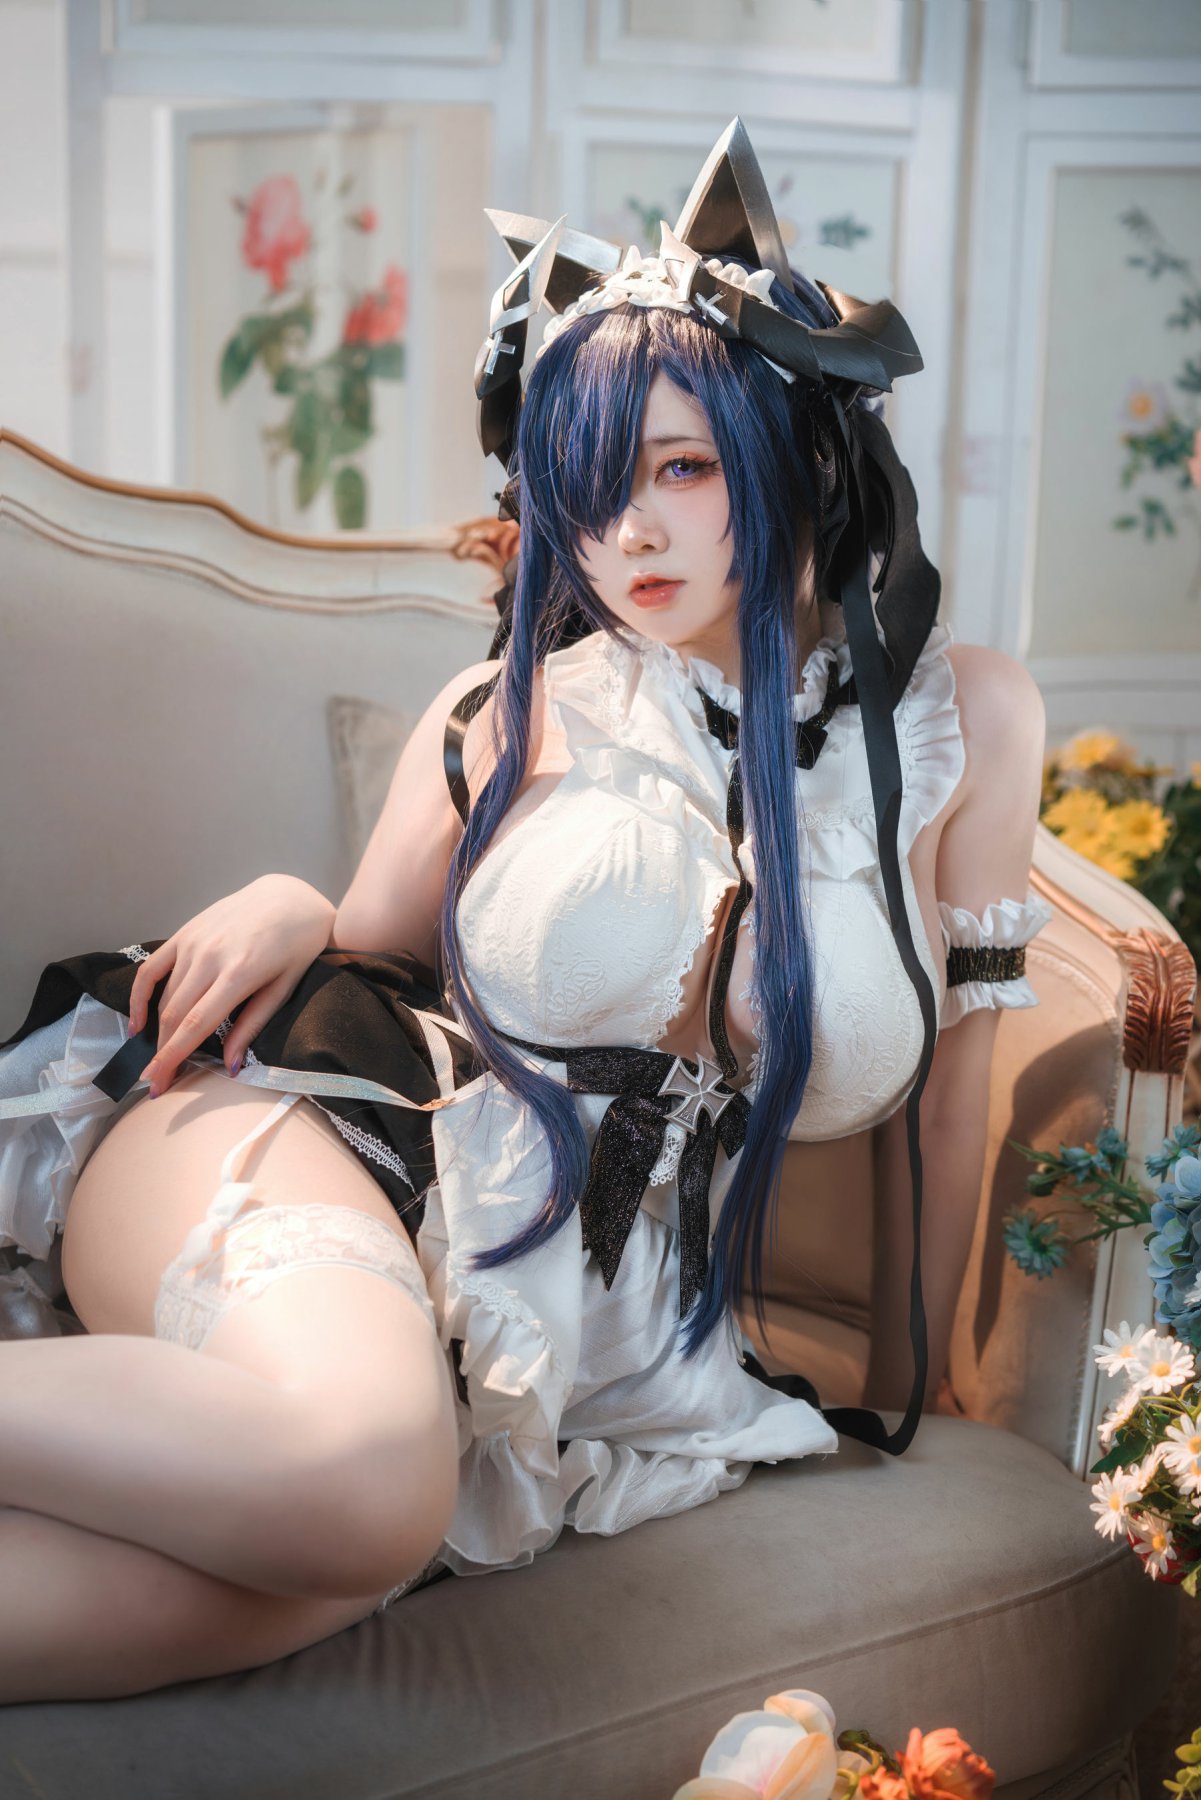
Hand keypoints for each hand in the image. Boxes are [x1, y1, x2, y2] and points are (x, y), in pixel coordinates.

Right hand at [128, 874, 335, 1095]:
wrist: (290, 899)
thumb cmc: (296, 946)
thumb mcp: (284, 988)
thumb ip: (252, 1026)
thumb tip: (230, 1066)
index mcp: (239, 973)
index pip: (195, 1024)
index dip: (173, 1057)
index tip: (158, 1084)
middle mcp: (210, 956)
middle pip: (174, 1015)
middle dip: (162, 1053)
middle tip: (157, 1083)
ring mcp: (193, 942)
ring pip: (164, 997)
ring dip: (158, 1031)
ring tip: (159, 1057)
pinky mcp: (184, 933)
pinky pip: (152, 969)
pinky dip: (140, 997)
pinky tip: (139, 1022)